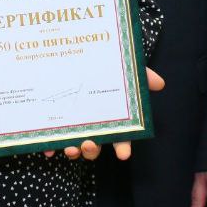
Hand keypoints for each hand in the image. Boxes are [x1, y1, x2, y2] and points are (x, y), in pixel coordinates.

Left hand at [48, 68, 164, 160]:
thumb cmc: (101, 67)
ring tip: (70, 146)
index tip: (123, 154)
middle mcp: (91, 124)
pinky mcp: (54, 122)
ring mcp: (72, 124)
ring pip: (74, 146)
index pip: (120, 136)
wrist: (69, 52)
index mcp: (109, 117)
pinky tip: (46, 148)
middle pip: (95, 146)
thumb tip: (160, 83)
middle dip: (92, 150)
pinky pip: (51, 139)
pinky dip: (49, 146)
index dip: (122, 146)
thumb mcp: (121, 68)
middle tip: (88, 144)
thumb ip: (140, 75)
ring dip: (73, 150)